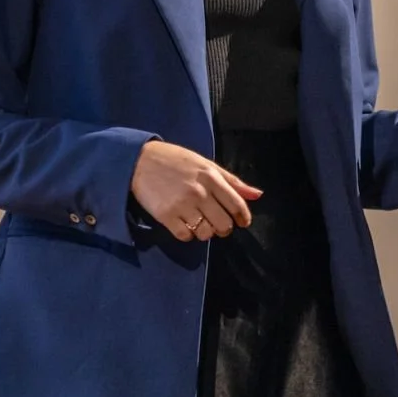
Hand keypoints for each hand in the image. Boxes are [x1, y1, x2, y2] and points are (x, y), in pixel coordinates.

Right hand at [131, 141, 262, 242]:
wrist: (140, 160)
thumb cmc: (175, 160)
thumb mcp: (206, 164)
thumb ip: (232, 181)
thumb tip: (257, 195)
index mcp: (211, 177)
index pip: (236, 204)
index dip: (243, 217)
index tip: (242, 222)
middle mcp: (199, 192)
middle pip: (223, 224)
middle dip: (224, 228)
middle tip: (218, 224)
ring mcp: (182, 205)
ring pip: (206, 233)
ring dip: (206, 232)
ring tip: (200, 223)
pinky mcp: (166, 216)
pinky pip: (186, 236)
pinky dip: (188, 234)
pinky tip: (185, 224)